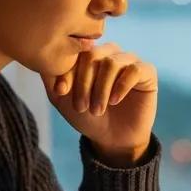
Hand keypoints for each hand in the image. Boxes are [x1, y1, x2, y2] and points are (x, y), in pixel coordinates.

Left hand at [43, 43, 156, 163]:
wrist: (113, 139)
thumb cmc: (87, 116)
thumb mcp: (61, 98)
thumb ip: (51, 76)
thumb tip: (43, 55)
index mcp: (89, 54)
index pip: (75, 51)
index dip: (67, 71)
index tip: (61, 92)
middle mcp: (110, 53)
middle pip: (93, 55)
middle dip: (84, 82)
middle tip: (82, 107)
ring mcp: (129, 61)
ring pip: (112, 62)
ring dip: (101, 89)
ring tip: (97, 109)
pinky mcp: (147, 72)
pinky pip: (134, 69)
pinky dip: (121, 86)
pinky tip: (115, 101)